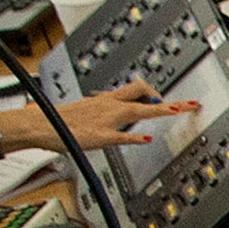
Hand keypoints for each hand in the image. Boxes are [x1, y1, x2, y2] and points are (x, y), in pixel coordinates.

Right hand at [0, 82, 198, 152]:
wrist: (39, 122)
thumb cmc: (59, 120)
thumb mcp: (86, 112)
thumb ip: (103, 113)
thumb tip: (113, 117)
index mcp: (106, 100)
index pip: (136, 88)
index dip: (155, 92)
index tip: (170, 98)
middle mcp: (109, 105)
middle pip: (143, 95)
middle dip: (168, 100)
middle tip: (189, 104)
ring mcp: (105, 119)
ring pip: (137, 110)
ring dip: (159, 110)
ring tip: (178, 111)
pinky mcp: (98, 135)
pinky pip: (120, 135)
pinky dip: (134, 136)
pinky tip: (146, 138)